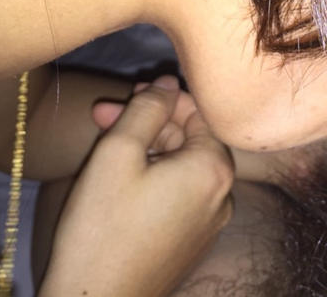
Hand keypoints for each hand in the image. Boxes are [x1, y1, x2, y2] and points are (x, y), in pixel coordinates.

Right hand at [38, 76, 234, 296]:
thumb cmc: (102, 227)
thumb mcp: (119, 152)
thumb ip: (147, 108)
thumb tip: (167, 82)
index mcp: (214, 170)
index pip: (198, 112)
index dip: (160, 97)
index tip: (123, 97)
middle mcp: (224, 196)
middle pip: (189, 139)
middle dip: (148, 123)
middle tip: (103, 118)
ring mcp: (210, 224)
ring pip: (181, 167)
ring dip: (147, 149)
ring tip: (105, 146)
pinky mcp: (192, 243)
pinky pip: (178, 195)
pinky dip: (154, 178)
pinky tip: (121, 178)